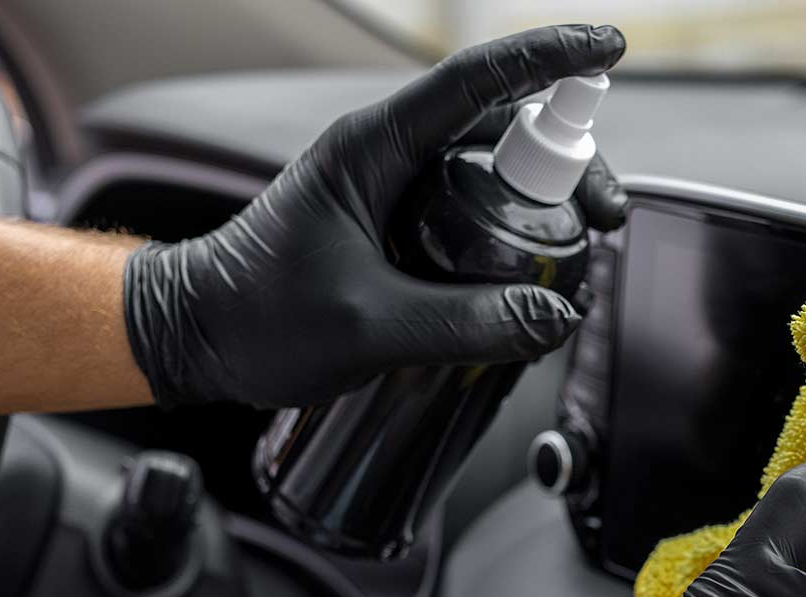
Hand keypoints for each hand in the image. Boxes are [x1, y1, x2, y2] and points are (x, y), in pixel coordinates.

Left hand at [123, 25, 627, 408]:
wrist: (198, 338)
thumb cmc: (259, 321)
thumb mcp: (368, 327)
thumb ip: (466, 322)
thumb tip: (553, 316)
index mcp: (371, 148)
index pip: (475, 81)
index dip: (547, 60)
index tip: (607, 50)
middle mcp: (384, 152)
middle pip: (500, 126)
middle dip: (567, 161)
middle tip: (605, 218)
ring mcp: (389, 184)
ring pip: (488, 167)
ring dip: (542, 197)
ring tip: (577, 250)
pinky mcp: (393, 220)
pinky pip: (467, 205)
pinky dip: (509, 225)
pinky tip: (531, 264)